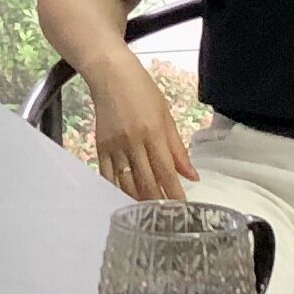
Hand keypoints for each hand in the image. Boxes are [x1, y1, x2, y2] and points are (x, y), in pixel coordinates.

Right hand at [90, 71, 195, 201]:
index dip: (174, 193)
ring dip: (138, 200)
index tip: (182, 210)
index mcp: (153, 132)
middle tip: (166, 219)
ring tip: (148, 214)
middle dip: (158, 202)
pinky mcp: (100, 147)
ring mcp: (115, 146)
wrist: (110, 75)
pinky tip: (125, 200)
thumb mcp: (166, 116)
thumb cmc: (143, 91)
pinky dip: (117, 189)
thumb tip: (192, 175)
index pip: (166, 171)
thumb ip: (178, 149)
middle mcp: (133, 142)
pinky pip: (108, 175)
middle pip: (146, 181)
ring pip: (126, 182)